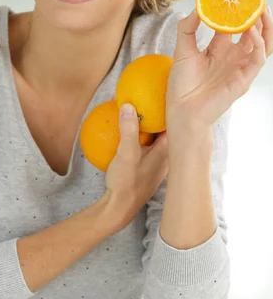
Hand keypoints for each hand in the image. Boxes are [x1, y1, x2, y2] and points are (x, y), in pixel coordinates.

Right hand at [102, 103, 168, 231]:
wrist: (120, 208)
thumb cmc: (126, 182)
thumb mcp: (126, 153)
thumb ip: (129, 129)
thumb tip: (129, 105)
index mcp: (169, 150)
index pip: (177, 122)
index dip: (174, 105)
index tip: (166, 90)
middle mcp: (168, 154)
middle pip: (168, 125)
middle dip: (161, 110)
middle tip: (150, 93)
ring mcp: (158, 160)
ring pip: (158, 134)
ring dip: (150, 121)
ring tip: (139, 104)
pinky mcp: (148, 164)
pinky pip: (147, 142)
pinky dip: (141, 132)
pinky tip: (127, 126)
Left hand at [166, 6, 272, 130]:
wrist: (182, 110)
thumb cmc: (182, 85)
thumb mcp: (182, 50)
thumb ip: (188, 28)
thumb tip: (197, 7)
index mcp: (219, 49)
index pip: (234, 26)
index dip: (237, 11)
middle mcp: (233, 57)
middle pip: (253, 32)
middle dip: (257, 15)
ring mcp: (240, 67)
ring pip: (262, 44)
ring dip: (264, 27)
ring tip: (261, 10)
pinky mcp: (244, 79)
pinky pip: (258, 59)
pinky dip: (258, 44)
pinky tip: (251, 31)